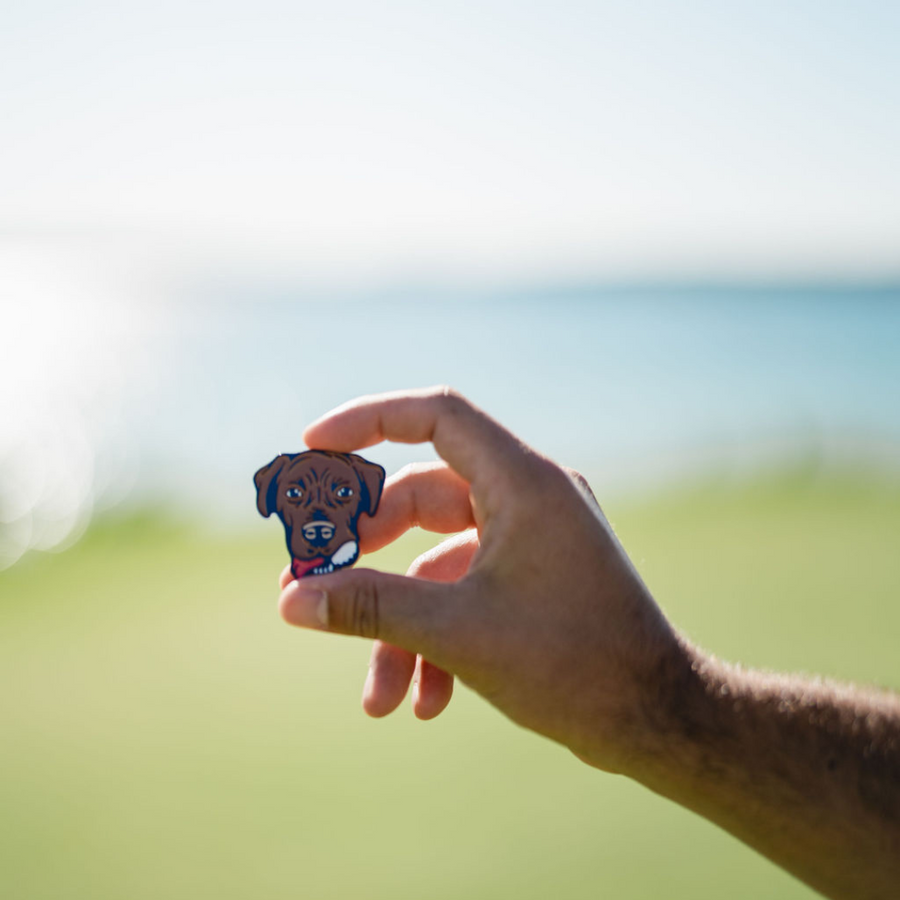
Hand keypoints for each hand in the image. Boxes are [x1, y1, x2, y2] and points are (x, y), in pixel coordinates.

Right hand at [278, 386, 686, 774]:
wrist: (658, 719)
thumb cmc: (574, 665)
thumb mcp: (458, 632)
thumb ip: (369, 608)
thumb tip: (291, 600)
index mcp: (522, 482)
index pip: (434, 415)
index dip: (367, 420)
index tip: (312, 446)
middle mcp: (529, 496)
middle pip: (421, 496)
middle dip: (366, 551)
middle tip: (312, 583)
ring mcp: (533, 537)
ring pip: (439, 560)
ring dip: (401, 623)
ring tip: (376, 696)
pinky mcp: (534, 577)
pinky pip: (467, 590)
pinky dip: (437, 637)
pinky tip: (424, 700)